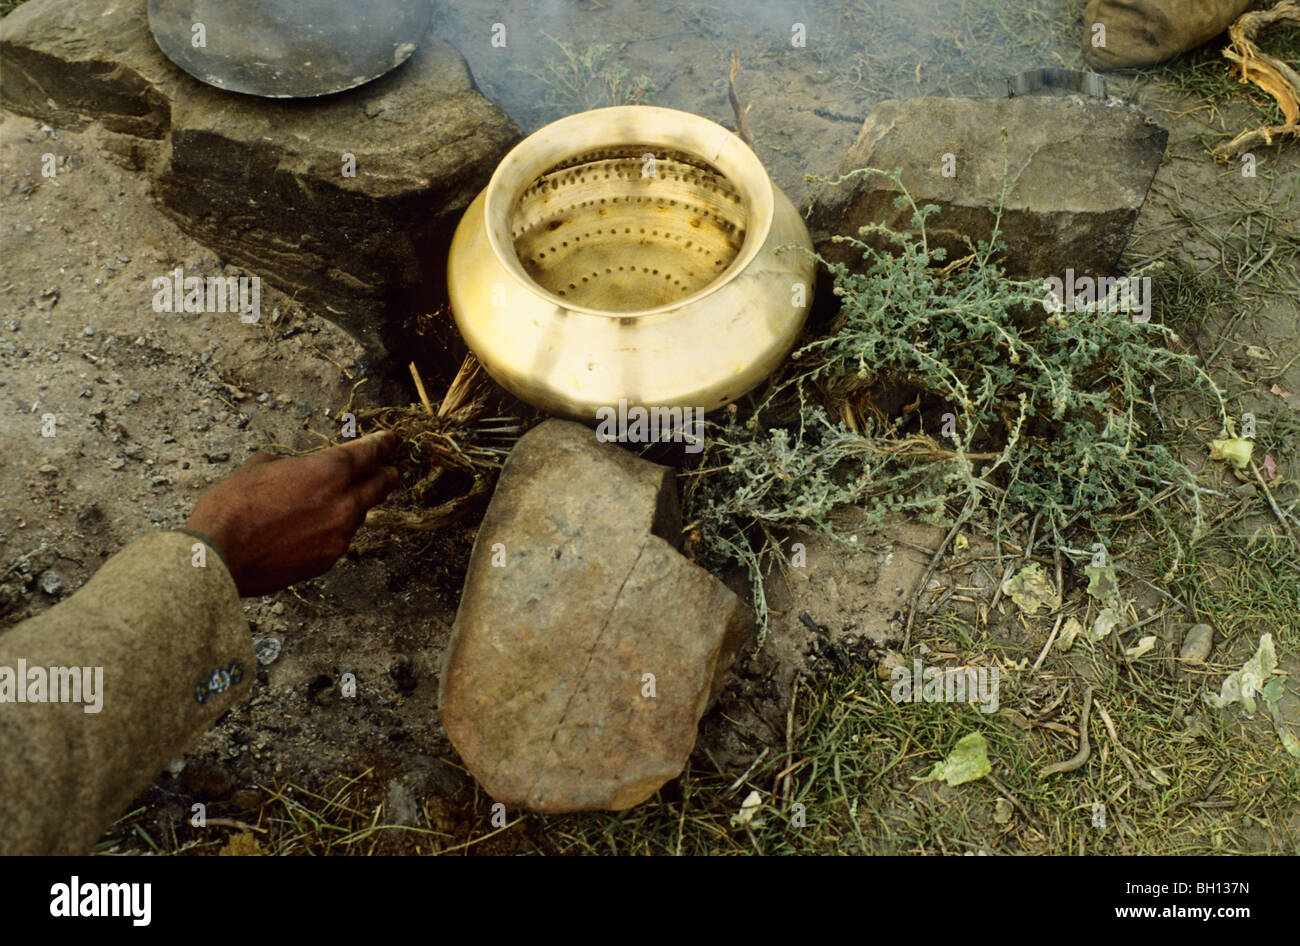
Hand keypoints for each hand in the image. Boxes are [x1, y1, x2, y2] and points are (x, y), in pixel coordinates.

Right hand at [186, 431, 399, 595]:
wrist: (218, 555)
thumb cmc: (233, 506)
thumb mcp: (261, 466)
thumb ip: (293, 465)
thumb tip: (299, 470)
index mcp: (328, 471)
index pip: (369, 453)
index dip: (382, 444)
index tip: (390, 440)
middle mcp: (343, 502)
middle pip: (381, 485)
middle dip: (386, 474)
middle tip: (388, 469)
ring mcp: (340, 534)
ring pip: (359, 513)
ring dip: (353, 505)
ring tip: (336, 502)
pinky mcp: (329, 559)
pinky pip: (340, 538)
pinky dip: (333, 529)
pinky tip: (313, 528)